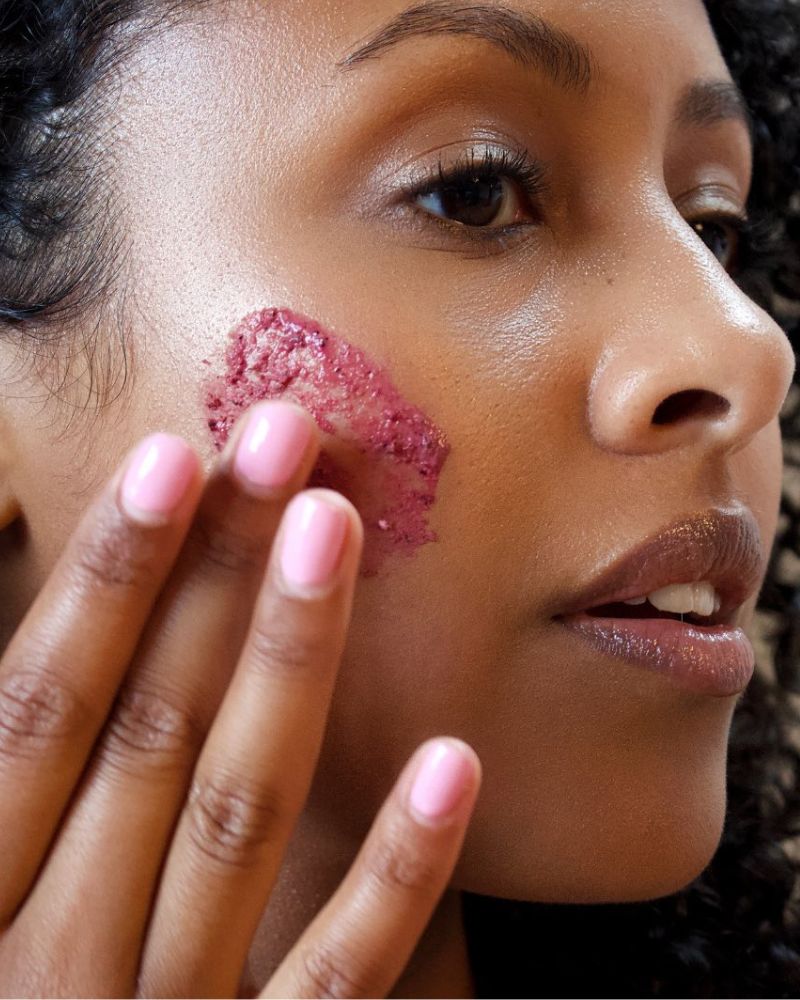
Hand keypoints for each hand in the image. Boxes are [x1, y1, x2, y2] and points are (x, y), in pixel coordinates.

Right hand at [0, 400, 480, 997]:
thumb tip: (26, 610)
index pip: (42, 706)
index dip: (106, 579)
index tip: (174, 461)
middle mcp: (52, 958)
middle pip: (149, 730)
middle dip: (211, 574)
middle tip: (280, 440)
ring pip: (238, 819)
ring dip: (291, 664)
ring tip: (337, 528)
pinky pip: (334, 982)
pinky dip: (394, 878)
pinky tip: (452, 765)